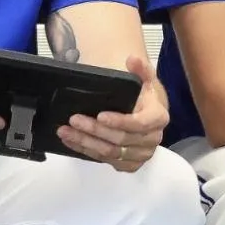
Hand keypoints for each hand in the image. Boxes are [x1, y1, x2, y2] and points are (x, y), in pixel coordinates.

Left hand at [56, 54, 167, 172]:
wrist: (145, 112)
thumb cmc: (142, 96)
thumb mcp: (144, 79)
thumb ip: (140, 68)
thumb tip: (132, 59)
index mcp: (158, 118)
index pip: (138, 124)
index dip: (119, 121)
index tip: (99, 115)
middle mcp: (152, 139)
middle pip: (120, 140)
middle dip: (94, 130)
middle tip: (74, 120)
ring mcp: (141, 155)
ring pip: (110, 153)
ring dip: (86, 142)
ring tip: (65, 131)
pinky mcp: (129, 164)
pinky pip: (106, 161)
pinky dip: (86, 152)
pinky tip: (72, 142)